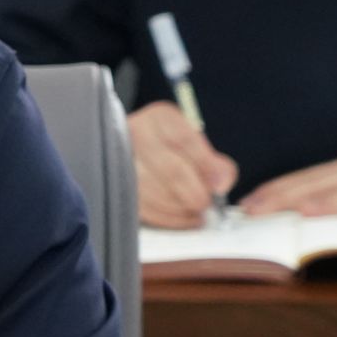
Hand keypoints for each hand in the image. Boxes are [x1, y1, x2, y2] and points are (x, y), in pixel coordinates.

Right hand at [128, 101, 238, 226]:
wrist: (138, 155)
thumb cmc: (172, 153)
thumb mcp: (196, 146)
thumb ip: (215, 163)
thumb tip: (221, 185)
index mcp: (160, 118)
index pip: (183, 140)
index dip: (205, 165)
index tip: (220, 186)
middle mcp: (136, 133)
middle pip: (170, 168)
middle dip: (194, 193)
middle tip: (206, 205)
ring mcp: (119, 158)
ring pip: (155, 191)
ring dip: (180, 208)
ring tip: (196, 214)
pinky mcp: (115, 184)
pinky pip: (142, 207)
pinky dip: (166, 217)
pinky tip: (182, 218)